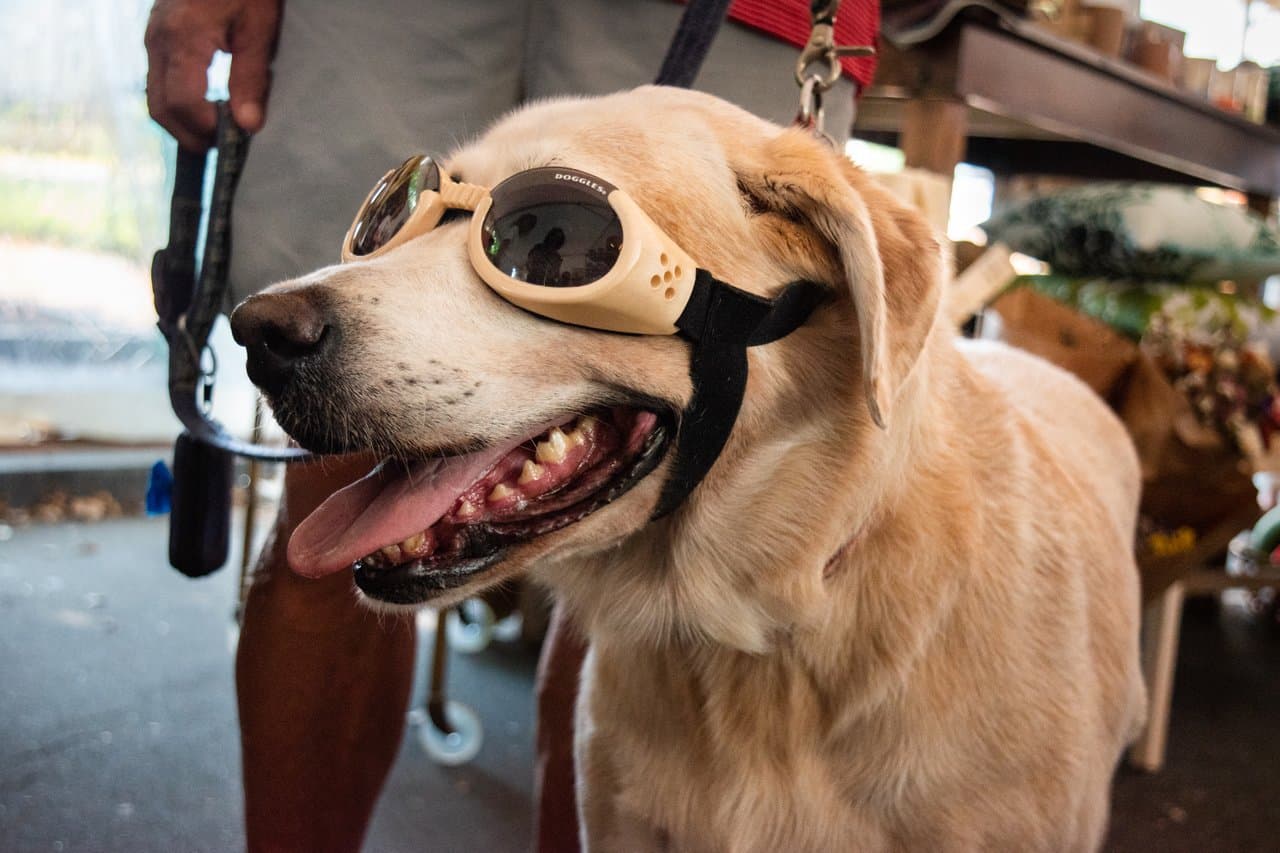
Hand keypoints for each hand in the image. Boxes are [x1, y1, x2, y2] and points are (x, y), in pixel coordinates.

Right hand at [144, 0, 282, 149]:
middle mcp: (158, 40)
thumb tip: (247, 126)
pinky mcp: (158, 33)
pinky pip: (158, 78)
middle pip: (159, 107)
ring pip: (155, 95)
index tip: (230, 141)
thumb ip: (251, 79)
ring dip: (182, 120)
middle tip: (221, 146)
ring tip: (216, 129)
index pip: (180, 104)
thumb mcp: (259, 29)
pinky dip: (177, 101)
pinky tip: (206, 105)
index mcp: (182, 39)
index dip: (203, 130)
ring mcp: (153, 35)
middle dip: (188, 134)